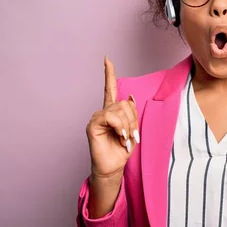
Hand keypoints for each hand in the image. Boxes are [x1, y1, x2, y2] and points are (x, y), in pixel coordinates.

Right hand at [86, 56, 139, 179]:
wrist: (113, 167)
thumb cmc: (122, 150)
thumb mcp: (132, 129)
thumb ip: (131, 113)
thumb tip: (129, 96)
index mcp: (113, 112)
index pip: (110, 88)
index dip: (109, 74)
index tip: (107, 59)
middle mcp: (103, 112)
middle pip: (124, 103)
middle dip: (133, 120)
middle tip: (131, 135)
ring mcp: (97, 118)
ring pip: (119, 109)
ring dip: (127, 125)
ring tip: (124, 138)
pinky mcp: (93, 125)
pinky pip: (110, 116)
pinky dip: (119, 126)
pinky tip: (119, 135)